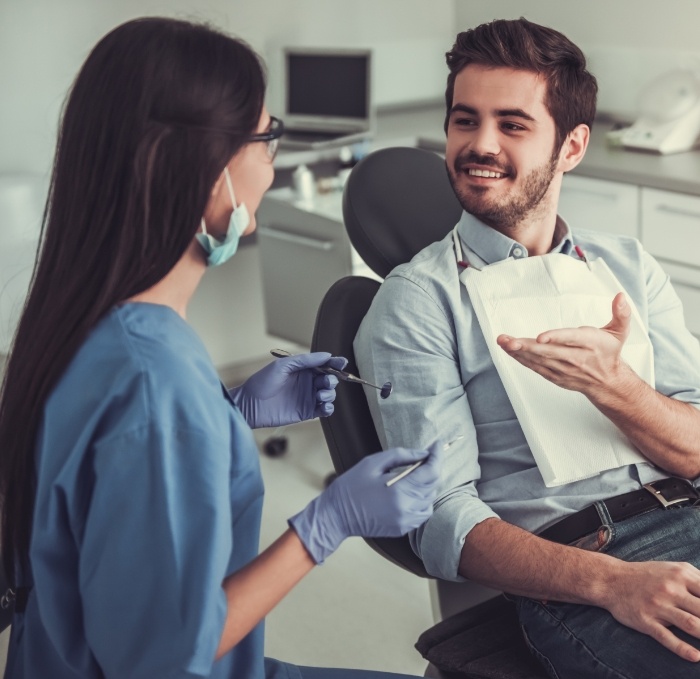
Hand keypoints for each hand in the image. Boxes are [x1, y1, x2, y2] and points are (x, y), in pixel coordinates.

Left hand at [230, 352, 346, 428]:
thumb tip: (327, 355)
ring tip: (320, 395)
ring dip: (330, 394)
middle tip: (325, 381)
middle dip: (332, 379)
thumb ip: (306, 360)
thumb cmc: (262, 382)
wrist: (250, 404)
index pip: (324, 365)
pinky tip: (324, 406)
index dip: (335, 363)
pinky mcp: (306, 412)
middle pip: (330, 379)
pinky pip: (324, 410)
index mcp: (303, 369)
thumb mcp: (283, 365)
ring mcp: (308, 398)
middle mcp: (308, 383)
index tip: (342, 363)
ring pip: (329, 394)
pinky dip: (328, 408)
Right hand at [288, 441, 442, 563]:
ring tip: (412, 475)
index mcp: (400, 491)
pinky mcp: (402, 529)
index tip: (436, 445)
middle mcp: (407, 509)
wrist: (335, 516)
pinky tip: (407, 491)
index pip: (431, 472)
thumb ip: (400, 456)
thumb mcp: (373, 463)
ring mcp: (406, 522)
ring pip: (429, 500)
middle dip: (431, 468)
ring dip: (426, 485)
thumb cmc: (351, 487)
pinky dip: (420, 500)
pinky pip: (421, 512)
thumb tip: (422, 453)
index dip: (436, 456)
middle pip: (433, 485)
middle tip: (422, 456)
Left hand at [496, 292, 632, 397]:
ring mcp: (563, 369)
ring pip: (538, 360)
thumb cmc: (608, 353)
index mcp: (590, 344)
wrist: (607, 382)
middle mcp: (575, 358)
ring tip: (503, 342)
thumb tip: (620, 296)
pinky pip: (535, 367)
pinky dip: (521, 359)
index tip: (540, 337)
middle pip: (548, 352)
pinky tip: (509, 350)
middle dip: (526, 346)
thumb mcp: (620, 332)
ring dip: (518, 351)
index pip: (571, 339)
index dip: (555, 338)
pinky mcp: (554, 375)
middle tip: (508, 340)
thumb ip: (621, 314)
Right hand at [602, 560, 699, 661]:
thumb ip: (697, 581)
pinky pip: (668, 638)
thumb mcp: (673, 570)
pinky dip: (684, 650)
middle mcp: (670, 588)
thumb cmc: (647, 576)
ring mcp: (658, 605)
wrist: (611, 580)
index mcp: (681, 574)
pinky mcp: (646, 621)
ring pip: (692, 625)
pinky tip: (696, 656)